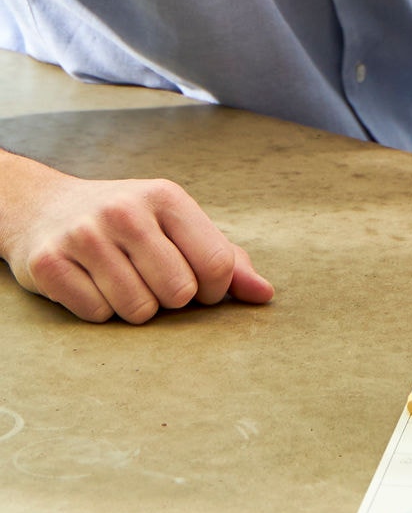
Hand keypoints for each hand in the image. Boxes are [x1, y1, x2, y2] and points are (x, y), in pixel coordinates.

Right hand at [1, 160, 273, 324]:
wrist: (45, 208)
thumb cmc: (130, 224)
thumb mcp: (178, 226)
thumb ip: (226, 259)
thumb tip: (265, 296)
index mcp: (167, 197)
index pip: (217, 264)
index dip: (213, 290)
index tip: (197, 288)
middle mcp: (125, 211)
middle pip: (178, 292)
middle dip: (171, 300)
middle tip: (151, 280)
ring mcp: (84, 235)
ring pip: (138, 309)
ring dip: (135, 308)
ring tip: (121, 280)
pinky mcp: (49, 263)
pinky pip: (96, 315)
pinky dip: (98, 310)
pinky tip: (90, 284)